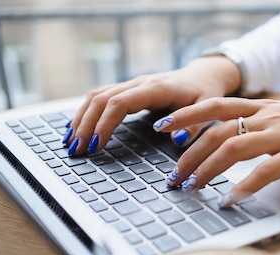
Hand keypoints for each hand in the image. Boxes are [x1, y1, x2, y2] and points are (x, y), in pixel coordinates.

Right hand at [63, 56, 240, 154]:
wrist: (203, 76)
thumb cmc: (206, 93)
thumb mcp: (209, 109)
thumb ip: (196, 125)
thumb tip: (177, 141)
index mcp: (156, 88)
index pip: (120, 103)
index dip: (105, 124)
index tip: (96, 145)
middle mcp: (139, 83)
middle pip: (101, 99)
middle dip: (86, 125)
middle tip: (77, 151)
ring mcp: (131, 85)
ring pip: (96, 97)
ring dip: (81, 119)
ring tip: (70, 144)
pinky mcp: (128, 90)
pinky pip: (100, 98)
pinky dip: (86, 113)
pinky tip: (76, 129)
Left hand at [155, 97, 279, 205]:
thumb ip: (266, 126)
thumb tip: (241, 139)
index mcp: (266, 108)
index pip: (216, 106)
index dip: (186, 115)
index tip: (163, 127)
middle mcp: (270, 117)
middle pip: (216, 130)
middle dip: (188, 154)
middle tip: (174, 176)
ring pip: (233, 147)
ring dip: (207, 169)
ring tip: (193, 188)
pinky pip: (266, 171)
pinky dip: (244, 187)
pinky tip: (231, 200)